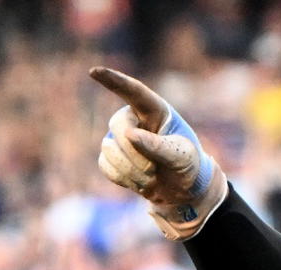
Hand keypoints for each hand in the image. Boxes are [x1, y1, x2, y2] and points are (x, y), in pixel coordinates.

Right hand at [89, 66, 226, 240]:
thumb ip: (159, 146)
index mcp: (155, 110)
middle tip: (154, 169)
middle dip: (134, 152)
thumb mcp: (182, 156)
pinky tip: (140, 181)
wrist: (182, 187)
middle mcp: (133, 119)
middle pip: (118, 125)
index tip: (94, 71)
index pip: (133, 91)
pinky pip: (106, 166)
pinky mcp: (111, 156)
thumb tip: (129, 135)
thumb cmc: (186, 164)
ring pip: (109, 149)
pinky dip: (124, 179)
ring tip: (152, 177)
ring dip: (131, 170)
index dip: (113, 80)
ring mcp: (119, 137)